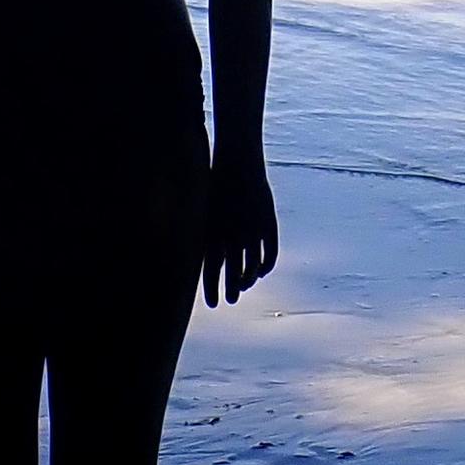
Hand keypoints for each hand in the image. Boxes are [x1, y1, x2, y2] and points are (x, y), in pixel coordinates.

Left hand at [202, 152, 277, 306]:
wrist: (237, 159)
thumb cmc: (215, 181)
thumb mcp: (203, 207)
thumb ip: (202, 232)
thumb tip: (196, 255)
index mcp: (213, 232)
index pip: (212, 271)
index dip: (212, 289)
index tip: (213, 304)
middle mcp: (234, 235)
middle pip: (233, 273)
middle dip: (231, 289)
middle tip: (230, 300)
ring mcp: (253, 230)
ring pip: (252, 266)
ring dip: (247, 280)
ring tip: (243, 286)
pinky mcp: (268, 224)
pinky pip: (269, 254)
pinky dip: (265, 266)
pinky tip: (260, 273)